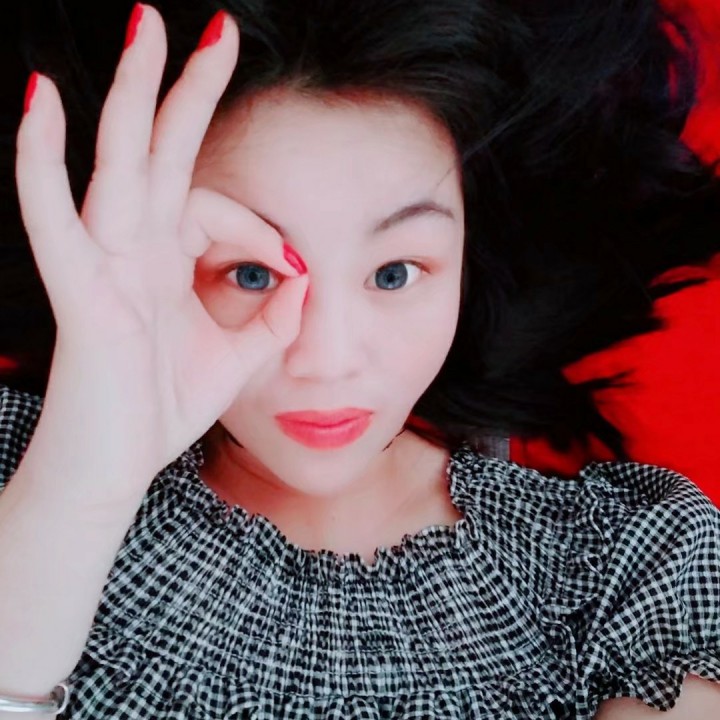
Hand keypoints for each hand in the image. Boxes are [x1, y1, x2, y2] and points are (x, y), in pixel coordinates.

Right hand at [14, 5, 307, 505]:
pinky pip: (52, 217)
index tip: (294, 269)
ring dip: (131, 94)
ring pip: (117, 162)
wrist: (117, 468)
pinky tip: (41, 99)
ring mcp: (102, 264)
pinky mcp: (79, 293)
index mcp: (168, 261)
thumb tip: (307, 280)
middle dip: (186, 88)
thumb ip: (274, 318)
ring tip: (148, 27)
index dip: (261, 230)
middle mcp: (133, 249)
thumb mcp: (240, 357)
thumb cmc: (165, 409)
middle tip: (213, 27)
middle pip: (161, 150)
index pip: (216, 208)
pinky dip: (40, 160)